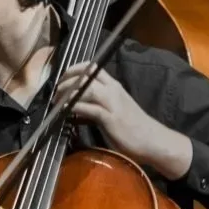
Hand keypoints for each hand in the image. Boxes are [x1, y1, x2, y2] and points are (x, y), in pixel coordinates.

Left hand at [53, 61, 192, 178]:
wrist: (153, 140)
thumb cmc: (134, 127)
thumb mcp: (115, 110)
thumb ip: (98, 104)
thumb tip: (76, 106)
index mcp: (114, 86)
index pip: (93, 68)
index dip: (75, 69)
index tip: (62, 77)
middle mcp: (113, 90)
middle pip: (87, 74)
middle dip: (67, 79)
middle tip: (55, 90)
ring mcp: (112, 103)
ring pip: (86, 88)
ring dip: (67, 92)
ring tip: (56, 100)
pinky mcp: (110, 118)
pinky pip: (88, 108)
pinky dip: (74, 107)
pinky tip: (64, 111)